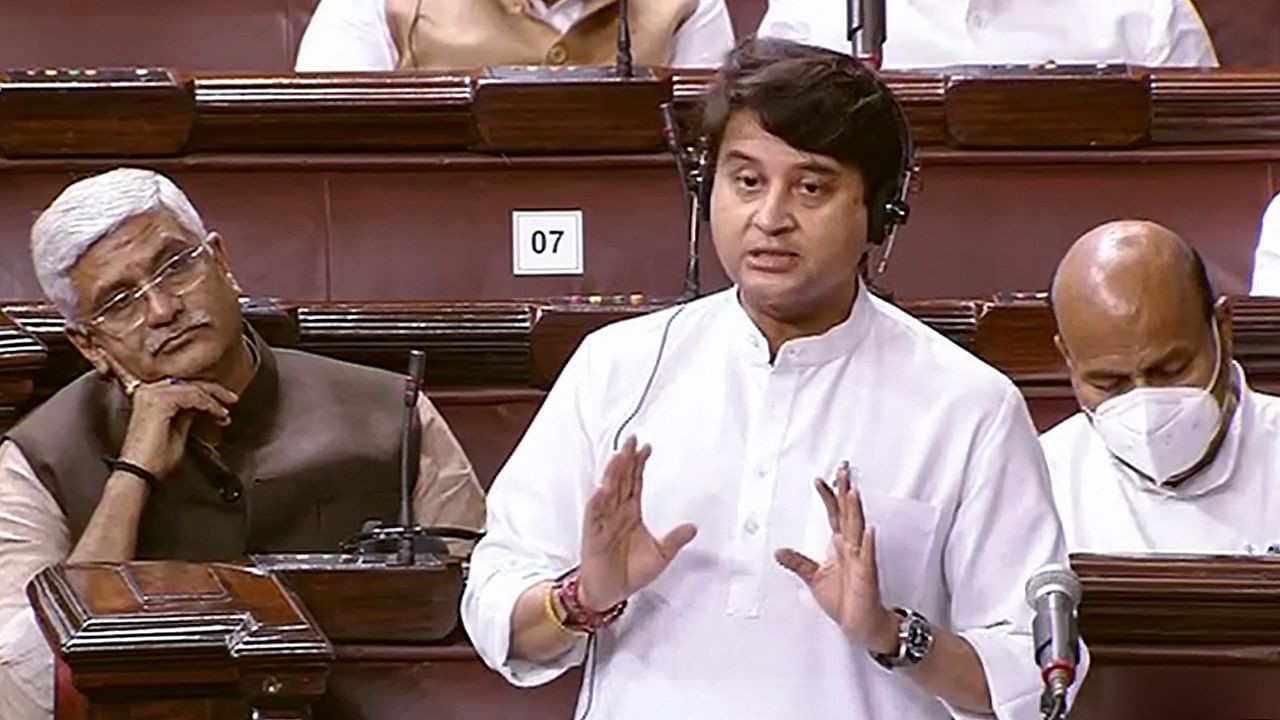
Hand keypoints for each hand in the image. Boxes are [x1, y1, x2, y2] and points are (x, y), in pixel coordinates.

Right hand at [116, 364, 237, 479]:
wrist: (141, 473)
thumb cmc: (155, 459)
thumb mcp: (178, 429)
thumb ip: (187, 413)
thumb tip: (202, 405)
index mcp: (149, 397)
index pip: (182, 385)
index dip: (206, 391)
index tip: (224, 402)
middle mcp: (148, 392)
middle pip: (188, 383)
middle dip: (214, 391)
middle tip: (232, 400)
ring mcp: (152, 394)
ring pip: (193, 388)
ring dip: (214, 400)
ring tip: (225, 413)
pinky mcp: (159, 401)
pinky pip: (192, 396)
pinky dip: (209, 405)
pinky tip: (217, 414)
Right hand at [576, 436, 696, 610]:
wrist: (610, 593)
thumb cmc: (630, 572)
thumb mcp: (661, 555)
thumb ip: (675, 539)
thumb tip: (693, 527)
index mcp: (631, 513)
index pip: (635, 482)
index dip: (639, 464)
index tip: (646, 447)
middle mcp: (616, 513)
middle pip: (620, 480)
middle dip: (625, 460)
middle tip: (631, 441)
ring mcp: (603, 522)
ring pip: (607, 492)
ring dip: (611, 474)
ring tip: (618, 457)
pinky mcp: (593, 535)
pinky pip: (594, 515)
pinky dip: (597, 502)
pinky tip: (602, 489)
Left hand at [775, 463, 898, 654]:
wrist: (860, 623)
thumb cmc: (845, 600)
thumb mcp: (814, 578)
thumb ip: (798, 562)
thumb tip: (779, 551)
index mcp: (842, 546)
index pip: (834, 515)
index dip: (828, 497)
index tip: (820, 479)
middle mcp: (852, 548)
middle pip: (848, 514)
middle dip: (845, 492)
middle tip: (843, 470)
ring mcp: (861, 560)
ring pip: (858, 530)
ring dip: (855, 511)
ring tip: (853, 492)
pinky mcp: (866, 575)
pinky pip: (867, 557)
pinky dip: (868, 544)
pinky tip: (869, 531)